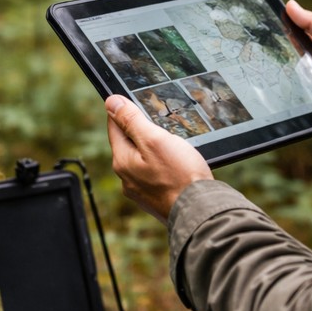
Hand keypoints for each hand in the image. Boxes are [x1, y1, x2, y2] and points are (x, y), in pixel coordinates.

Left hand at [106, 95, 213, 222]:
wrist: (200, 210)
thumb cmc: (180, 176)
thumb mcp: (154, 139)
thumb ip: (132, 120)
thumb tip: (111, 102)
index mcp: (122, 160)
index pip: (114, 126)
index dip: (123, 110)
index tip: (133, 100)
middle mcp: (127, 178)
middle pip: (128, 143)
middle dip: (141, 130)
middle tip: (159, 121)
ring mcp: (140, 190)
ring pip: (142, 159)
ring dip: (153, 149)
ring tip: (172, 144)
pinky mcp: (155, 198)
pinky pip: (154, 174)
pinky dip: (162, 166)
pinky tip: (176, 164)